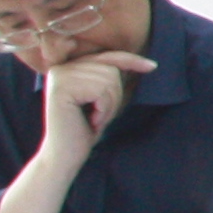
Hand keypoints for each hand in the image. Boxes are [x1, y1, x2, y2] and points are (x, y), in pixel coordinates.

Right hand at [36, 51, 154, 160]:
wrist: (64, 157)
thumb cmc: (85, 130)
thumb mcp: (102, 99)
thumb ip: (110, 78)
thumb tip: (144, 62)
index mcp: (69, 67)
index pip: (106, 56)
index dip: (131, 60)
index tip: (152, 67)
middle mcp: (60, 68)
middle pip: (110, 68)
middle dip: (114, 97)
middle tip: (99, 117)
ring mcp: (59, 76)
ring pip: (108, 79)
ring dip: (108, 105)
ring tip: (94, 120)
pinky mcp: (61, 88)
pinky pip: (101, 91)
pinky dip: (103, 109)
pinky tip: (91, 121)